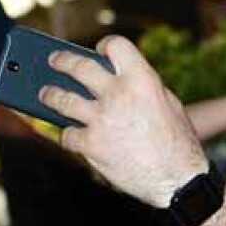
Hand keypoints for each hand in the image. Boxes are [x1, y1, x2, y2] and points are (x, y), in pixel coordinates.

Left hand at [41, 36, 208, 208]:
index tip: (99, 50)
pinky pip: (67, 134)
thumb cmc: (179, 144)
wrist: (178, 180)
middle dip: (62, 61)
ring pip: (60, 99)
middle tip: (54, 60)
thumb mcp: (170, 105)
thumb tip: (122, 80)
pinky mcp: (91, 144)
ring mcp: (101, 119)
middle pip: (78, 66)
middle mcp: (118, 95)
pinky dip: (68, 135)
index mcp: (143, 80)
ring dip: (50, 95)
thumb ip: (144, 88)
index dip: (106, 45)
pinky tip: (71, 135)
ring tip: (46, 94)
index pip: (116, 46)